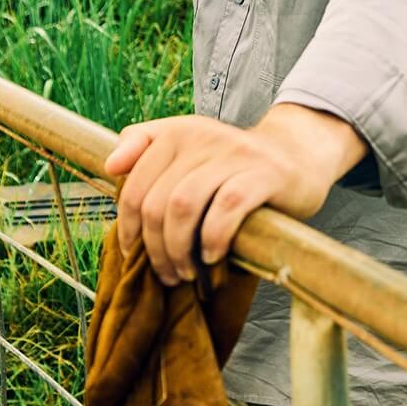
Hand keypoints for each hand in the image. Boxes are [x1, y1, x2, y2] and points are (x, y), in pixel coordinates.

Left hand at [105, 106, 366, 285]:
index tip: (134, 251)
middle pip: (157, 201)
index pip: (134, 182)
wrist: (296, 154)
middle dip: (155, 246)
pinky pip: (226, 208)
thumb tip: (110, 165)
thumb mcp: (188, 146)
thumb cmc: (232, 163)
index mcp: (178, 132)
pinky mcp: (262, 174)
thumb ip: (144, 147)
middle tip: (166, 272)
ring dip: (178, 248)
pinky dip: (212, 238)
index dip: (127, 223)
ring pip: (183, 205)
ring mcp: (233, 155)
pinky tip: (212, 257)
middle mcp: (201, 137)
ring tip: (185, 271)